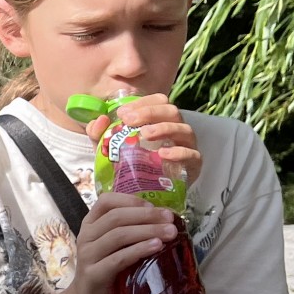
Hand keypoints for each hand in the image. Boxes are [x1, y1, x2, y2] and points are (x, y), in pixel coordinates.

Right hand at [57, 190, 178, 293]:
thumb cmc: (107, 274)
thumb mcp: (115, 249)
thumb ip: (130, 234)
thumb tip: (164, 221)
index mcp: (90, 225)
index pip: (106, 201)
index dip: (130, 200)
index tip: (154, 206)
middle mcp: (86, 236)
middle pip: (116, 217)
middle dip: (146, 216)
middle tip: (170, 219)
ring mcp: (88, 256)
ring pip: (118, 235)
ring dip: (147, 231)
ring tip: (170, 233)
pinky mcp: (94, 274)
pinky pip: (119, 258)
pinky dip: (139, 250)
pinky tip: (156, 247)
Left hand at [87, 94, 201, 186]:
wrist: (142, 192)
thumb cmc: (130, 164)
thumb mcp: (109, 148)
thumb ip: (100, 134)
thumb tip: (99, 120)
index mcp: (159, 120)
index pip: (159, 101)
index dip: (143, 102)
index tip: (122, 113)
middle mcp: (175, 129)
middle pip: (172, 111)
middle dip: (150, 112)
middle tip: (130, 121)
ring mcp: (186, 145)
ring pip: (184, 129)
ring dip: (164, 128)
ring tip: (145, 134)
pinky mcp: (193, 164)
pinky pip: (192, 154)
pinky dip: (178, 152)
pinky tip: (162, 154)